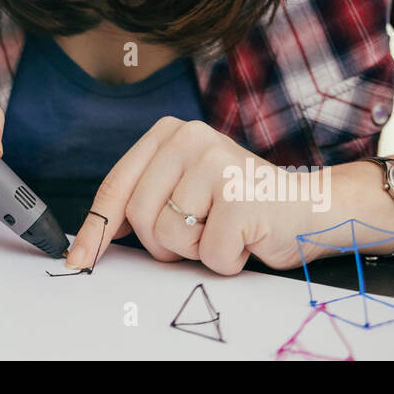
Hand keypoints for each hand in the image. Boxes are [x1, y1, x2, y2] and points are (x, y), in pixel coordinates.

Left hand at [64, 117, 322, 272]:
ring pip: (169, 237)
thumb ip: (145, 198)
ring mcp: (216, 164)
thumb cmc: (244, 206)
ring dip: (196, 251)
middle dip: (164, 243)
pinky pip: (208, 254)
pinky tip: (245, 239)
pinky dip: (226, 260)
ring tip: (224, 230)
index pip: (117, 185)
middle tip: (198, 234)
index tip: (79, 258)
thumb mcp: (186, 189)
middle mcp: (191, 139)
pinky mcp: (240, 197)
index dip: (95, 228)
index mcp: (170, 133)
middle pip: (138, 216)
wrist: (314, 209)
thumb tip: (94, 236)